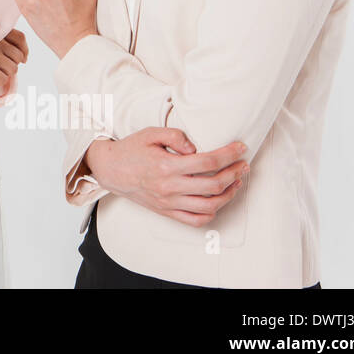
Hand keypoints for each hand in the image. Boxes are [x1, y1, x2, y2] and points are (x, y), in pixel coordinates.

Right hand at [83, 128, 248, 226]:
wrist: (110, 170)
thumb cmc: (131, 150)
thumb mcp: (150, 133)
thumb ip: (175, 135)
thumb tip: (196, 147)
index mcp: (166, 166)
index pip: (207, 161)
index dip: (229, 154)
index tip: (240, 148)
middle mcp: (170, 187)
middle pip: (213, 185)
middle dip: (234, 173)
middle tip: (243, 164)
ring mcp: (169, 202)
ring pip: (209, 205)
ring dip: (228, 194)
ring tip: (235, 182)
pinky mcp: (167, 212)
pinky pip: (195, 220)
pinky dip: (211, 213)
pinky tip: (218, 201)